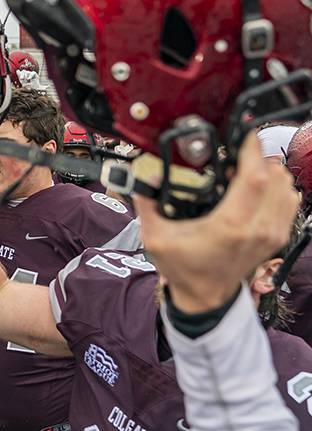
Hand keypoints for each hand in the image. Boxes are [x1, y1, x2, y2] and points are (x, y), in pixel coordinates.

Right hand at [133, 131, 299, 313]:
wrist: (207, 297)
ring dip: (270, 171)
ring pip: (287, 187)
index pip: (255, 178)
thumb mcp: (155, 237)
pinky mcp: (279, 236)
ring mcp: (272, 234)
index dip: (252, 150)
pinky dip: (278, 186)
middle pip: (276, 177)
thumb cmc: (184, 268)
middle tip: (238, 151)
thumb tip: (141, 175)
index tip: (243, 133)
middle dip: (259, 157)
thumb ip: (147, 203)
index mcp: (231, 226)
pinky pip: (290, 200)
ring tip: (247, 167)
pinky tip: (258, 184)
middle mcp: (258, 229)